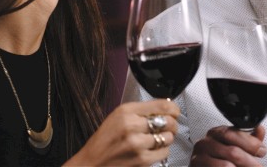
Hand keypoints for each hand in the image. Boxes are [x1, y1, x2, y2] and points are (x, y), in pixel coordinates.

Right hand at [64, 99, 179, 166]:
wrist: (92, 163)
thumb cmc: (105, 140)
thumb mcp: (118, 116)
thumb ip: (140, 111)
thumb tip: (166, 109)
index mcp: (126, 111)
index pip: (162, 105)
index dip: (173, 108)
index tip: (174, 111)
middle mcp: (132, 125)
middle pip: (168, 121)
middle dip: (172, 124)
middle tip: (168, 127)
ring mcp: (137, 144)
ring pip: (168, 137)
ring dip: (167, 138)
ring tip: (157, 139)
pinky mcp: (142, 160)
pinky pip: (164, 152)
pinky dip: (162, 151)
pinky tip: (152, 149)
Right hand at [190, 125, 266, 166]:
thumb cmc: (221, 160)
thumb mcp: (236, 147)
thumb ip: (248, 140)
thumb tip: (259, 129)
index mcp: (215, 133)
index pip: (232, 133)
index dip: (250, 143)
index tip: (262, 150)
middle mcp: (204, 143)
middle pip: (232, 151)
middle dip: (249, 161)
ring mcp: (198, 158)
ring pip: (227, 166)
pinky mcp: (196, 166)